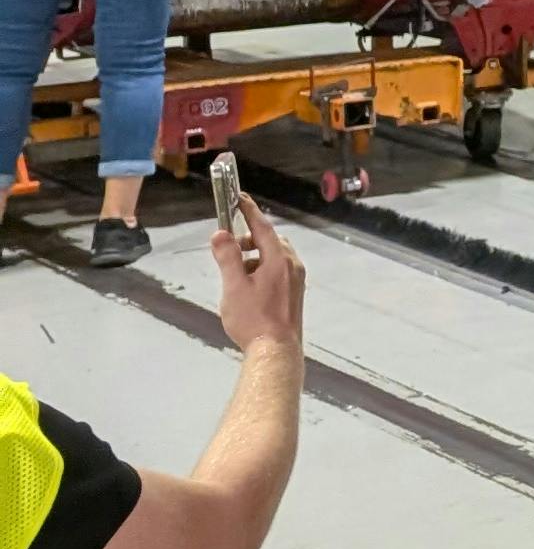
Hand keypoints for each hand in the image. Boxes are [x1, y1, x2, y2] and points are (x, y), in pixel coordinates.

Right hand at [210, 201, 303, 357]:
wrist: (275, 351)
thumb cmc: (254, 319)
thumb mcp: (234, 286)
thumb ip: (227, 257)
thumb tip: (220, 234)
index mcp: (279, 260)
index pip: (263, 227)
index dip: (249, 211)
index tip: (238, 197)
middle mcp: (292, 266)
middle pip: (269, 241)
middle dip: (248, 239)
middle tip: (229, 246)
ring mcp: (296, 280)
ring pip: (273, 257)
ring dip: (252, 257)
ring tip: (234, 273)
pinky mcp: (294, 292)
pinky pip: (277, 271)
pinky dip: (260, 270)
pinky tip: (246, 288)